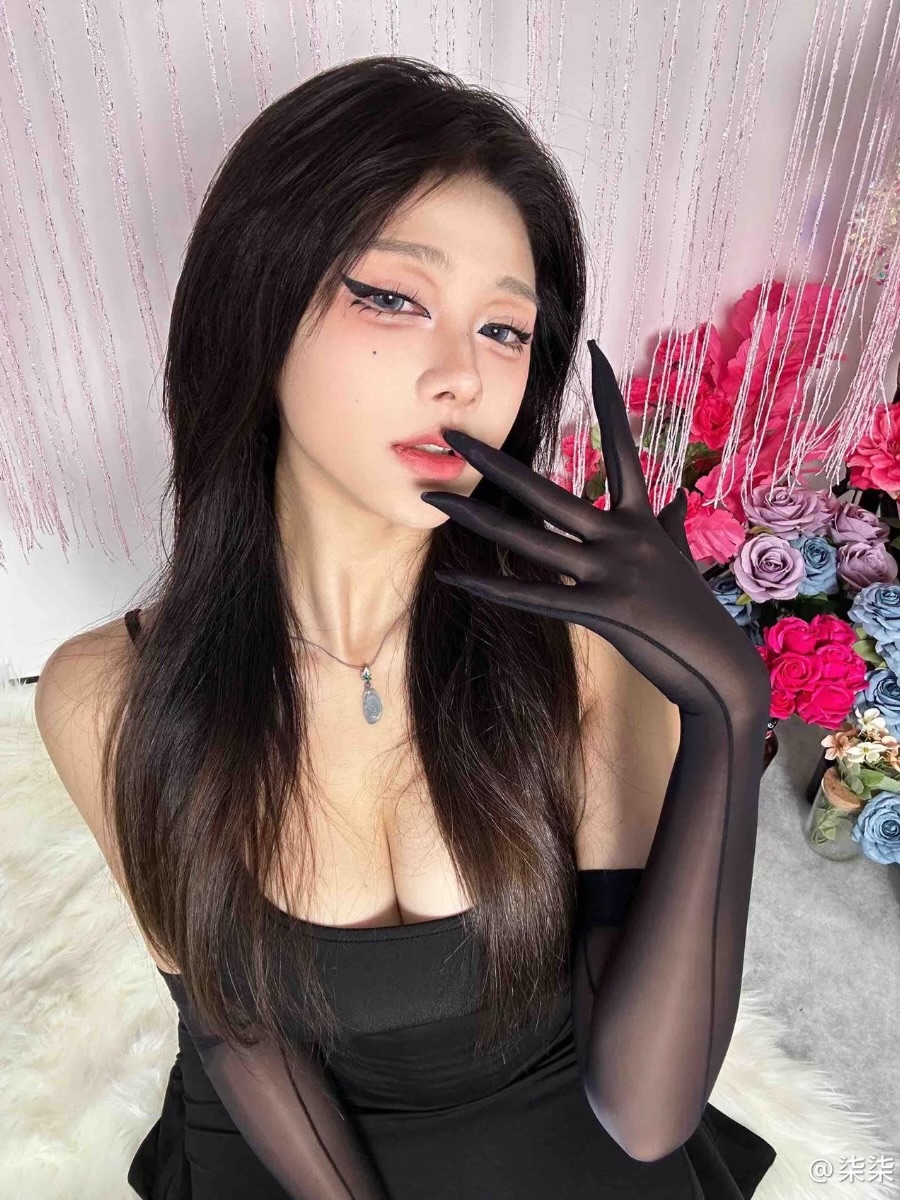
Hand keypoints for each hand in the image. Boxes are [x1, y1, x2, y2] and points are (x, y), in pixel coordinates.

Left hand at [419, 339, 770, 720]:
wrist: (717, 667)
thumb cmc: (693, 611)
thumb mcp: (681, 557)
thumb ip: (673, 522)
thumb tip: (680, 495)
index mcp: (642, 516)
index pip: (622, 441)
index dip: (609, 394)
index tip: (595, 349)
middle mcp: (625, 534)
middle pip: (546, 489)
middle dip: (494, 461)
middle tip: (451, 430)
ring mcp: (613, 571)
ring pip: (529, 537)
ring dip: (475, 519)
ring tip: (433, 498)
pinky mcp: (602, 610)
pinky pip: (534, 596)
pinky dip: (491, 588)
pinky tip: (452, 577)